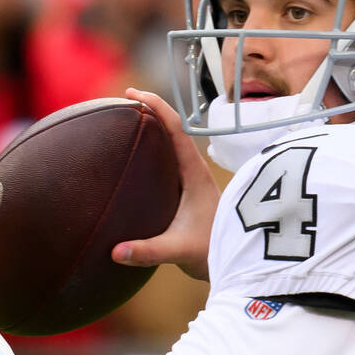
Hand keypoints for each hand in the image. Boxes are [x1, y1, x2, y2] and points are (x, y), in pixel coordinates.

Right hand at [112, 88, 218, 280]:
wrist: (238, 262)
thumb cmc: (213, 252)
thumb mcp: (180, 250)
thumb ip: (149, 251)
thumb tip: (115, 252)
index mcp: (195, 173)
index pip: (175, 129)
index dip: (156, 105)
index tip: (132, 93)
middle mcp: (194, 171)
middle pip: (172, 130)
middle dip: (149, 111)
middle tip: (122, 101)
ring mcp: (191, 180)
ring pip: (170, 145)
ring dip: (151, 131)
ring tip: (125, 123)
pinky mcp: (187, 192)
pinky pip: (167, 162)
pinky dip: (150, 152)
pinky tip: (133, 160)